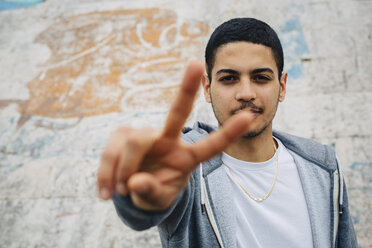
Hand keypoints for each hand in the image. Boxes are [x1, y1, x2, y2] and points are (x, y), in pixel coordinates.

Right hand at [97, 61, 252, 210]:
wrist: (133, 190)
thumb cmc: (154, 193)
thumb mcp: (158, 200)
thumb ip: (151, 193)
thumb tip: (135, 182)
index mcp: (186, 158)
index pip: (210, 146)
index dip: (228, 133)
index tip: (248, 116)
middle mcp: (168, 140)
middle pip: (177, 112)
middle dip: (186, 88)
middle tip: (196, 64)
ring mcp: (146, 136)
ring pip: (134, 140)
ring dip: (122, 171)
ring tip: (119, 193)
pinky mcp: (123, 135)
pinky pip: (111, 150)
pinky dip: (105, 173)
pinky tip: (106, 192)